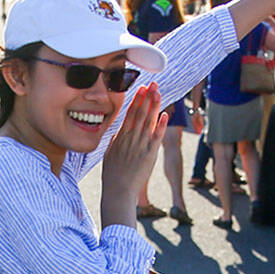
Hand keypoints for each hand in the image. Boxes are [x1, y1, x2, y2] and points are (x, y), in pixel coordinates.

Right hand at [100, 83, 166, 223]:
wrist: (118, 190)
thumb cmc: (112, 175)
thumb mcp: (109, 155)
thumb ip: (115, 141)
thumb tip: (118, 132)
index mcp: (120, 137)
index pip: (129, 114)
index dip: (136, 100)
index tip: (141, 88)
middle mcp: (130, 138)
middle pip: (140, 113)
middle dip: (146, 97)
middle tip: (152, 83)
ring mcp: (140, 146)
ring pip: (148, 121)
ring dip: (154, 106)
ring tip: (159, 92)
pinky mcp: (149, 154)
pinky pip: (156, 137)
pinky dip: (161, 125)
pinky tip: (165, 114)